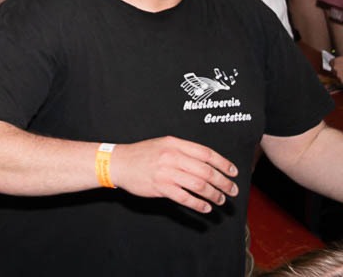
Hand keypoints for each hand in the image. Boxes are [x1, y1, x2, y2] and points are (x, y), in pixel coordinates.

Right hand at [109, 136, 238, 213]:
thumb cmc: (141, 154)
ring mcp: (166, 172)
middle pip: (206, 171)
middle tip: (232, 190)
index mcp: (174, 144)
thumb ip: (183, 151)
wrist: (117, 162)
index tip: (234, 172)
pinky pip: (185, 198)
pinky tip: (205, 208)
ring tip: (220, 200)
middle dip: (223, 182)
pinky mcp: (160, 187)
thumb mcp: (162, 144)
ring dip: (214, 195)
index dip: (223, 163)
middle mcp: (171, 156)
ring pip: (198, 185)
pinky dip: (198, 204)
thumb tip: (208, 163)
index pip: (206, 153)